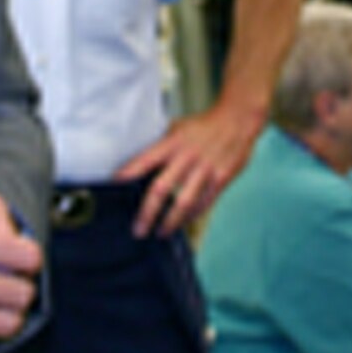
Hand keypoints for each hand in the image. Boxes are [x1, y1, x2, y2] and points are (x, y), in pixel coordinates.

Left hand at [115, 103, 262, 236]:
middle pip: (161, 189)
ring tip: (160, 233)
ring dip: (170, 222)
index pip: (144, 161)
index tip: (114, 190)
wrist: (237, 120)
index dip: (127, 176)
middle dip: (147, 213)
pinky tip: (184, 223)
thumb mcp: (178, 128)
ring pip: (184, 202)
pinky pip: (204, 203)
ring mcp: (205, 170)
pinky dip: (192, 216)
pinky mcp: (221, 178)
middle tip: (138, 229)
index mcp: (172, 144)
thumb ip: (162, 147)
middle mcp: (186, 157)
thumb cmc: (205, 125)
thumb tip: (141, 164)